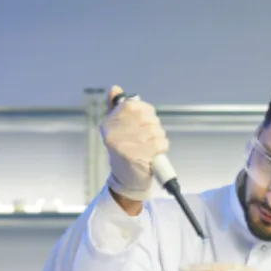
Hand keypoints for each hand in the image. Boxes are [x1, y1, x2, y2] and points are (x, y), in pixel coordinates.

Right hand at [100, 85, 168, 201]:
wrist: (126, 181)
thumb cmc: (125, 153)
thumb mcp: (118, 130)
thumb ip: (117, 109)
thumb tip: (115, 89)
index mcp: (109, 122)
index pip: (133, 105)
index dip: (144, 114)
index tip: (141, 125)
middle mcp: (114, 132)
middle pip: (147, 116)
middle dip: (152, 127)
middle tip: (145, 140)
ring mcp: (124, 144)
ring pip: (156, 130)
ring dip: (158, 139)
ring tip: (148, 149)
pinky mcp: (136, 156)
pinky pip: (160, 143)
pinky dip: (162, 149)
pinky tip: (153, 155)